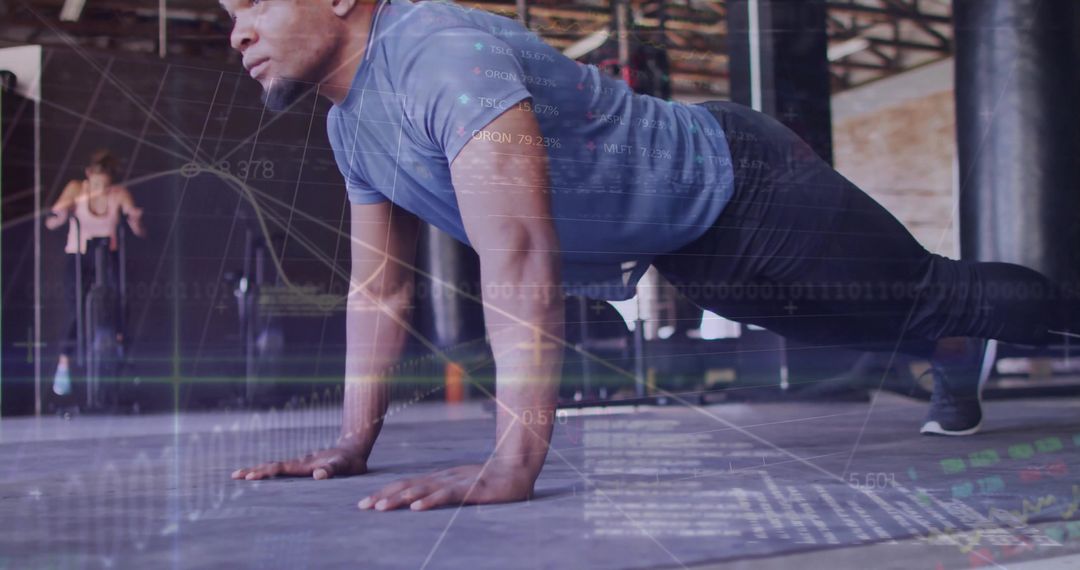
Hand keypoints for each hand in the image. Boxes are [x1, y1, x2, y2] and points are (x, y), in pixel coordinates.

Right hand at [231, 447, 367, 480]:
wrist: (354, 448)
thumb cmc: (351, 461)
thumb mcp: (344, 466)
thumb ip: (332, 470)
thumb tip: (318, 475)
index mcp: (305, 465)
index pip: (281, 469)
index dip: (265, 473)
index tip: (250, 476)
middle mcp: (300, 463)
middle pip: (273, 466)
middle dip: (254, 470)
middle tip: (234, 476)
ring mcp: (301, 464)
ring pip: (276, 466)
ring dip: (259, 470)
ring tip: (242, 476)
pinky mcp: (304, 466)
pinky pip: (283, 469)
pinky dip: (269, 472)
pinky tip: (264, 476)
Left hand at [358, 463, 534, 511]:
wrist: (519, 469)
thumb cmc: (492, 481)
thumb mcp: (462, 487)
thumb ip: (444, 493)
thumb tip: (421, 503)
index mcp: (440, 478)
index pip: (406, 484)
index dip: (385, 492)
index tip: (364, 503)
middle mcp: (443, 478)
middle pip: (408, 486)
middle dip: (383, 496)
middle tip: (362, 507)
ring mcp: (457, 482)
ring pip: (423, 490)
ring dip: (400, 499)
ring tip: (381, 508)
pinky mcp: (471, 489)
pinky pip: (448, 495)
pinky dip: (431, 501)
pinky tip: (417, 508)